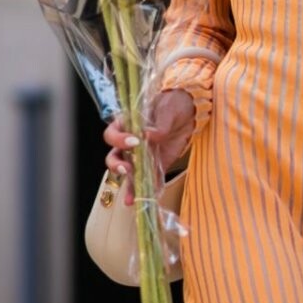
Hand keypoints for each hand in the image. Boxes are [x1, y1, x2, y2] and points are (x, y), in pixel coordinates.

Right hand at [102, 90, 195, 204]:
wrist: (190, 112)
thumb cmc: (173, 103)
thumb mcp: (167, 109)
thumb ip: (159, 124)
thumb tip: (149, 135)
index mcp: (126, 125)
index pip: (112, 134)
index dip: (119, 140)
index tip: (134, 141)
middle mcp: (130, 143)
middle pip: (114, 157)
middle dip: (117, 166)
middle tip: (128, 169)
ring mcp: (141, 156)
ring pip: (129, 173)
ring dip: (129, 186)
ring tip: (131, 198)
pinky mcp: (155, 166)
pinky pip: (150, 180)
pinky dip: (151, 190)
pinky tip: (151, 199)